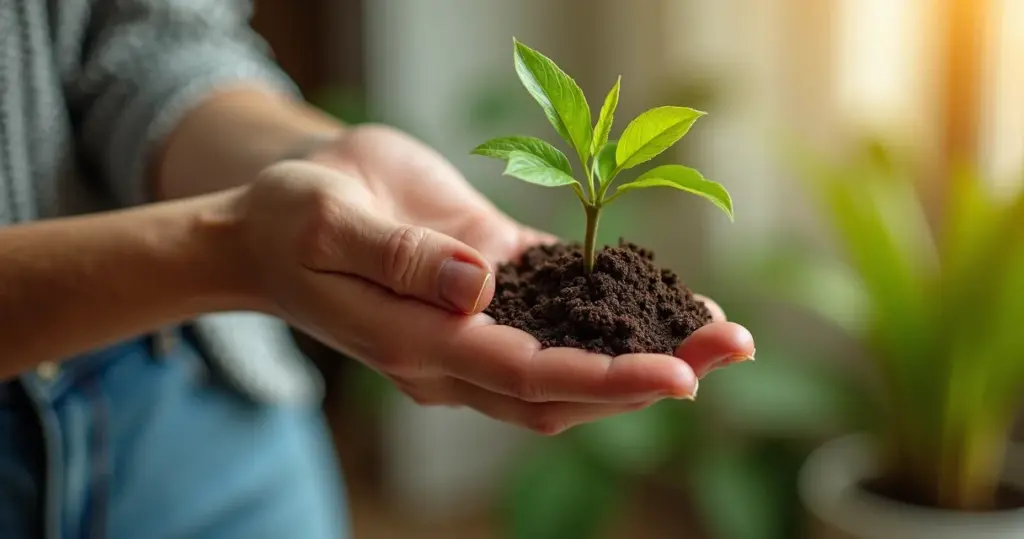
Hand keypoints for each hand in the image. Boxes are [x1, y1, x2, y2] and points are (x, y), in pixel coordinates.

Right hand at [233, 124, 754, 433]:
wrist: (270, 223)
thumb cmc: (288, 222)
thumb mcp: (329, 224)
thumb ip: (401, 259)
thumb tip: (481, 288)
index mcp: (418, 345)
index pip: (525, 377)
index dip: (604, 379)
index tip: (677, 375)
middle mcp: (456, 351)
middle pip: (567, 386)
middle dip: (652, 374)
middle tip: (731, 350)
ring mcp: (476, 324)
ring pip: (573, 358)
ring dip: (647, 348)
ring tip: (720, 330)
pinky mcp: (489, 282)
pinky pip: (560, 305)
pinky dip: (614, 305)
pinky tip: (665, 292)